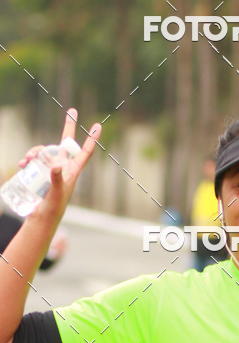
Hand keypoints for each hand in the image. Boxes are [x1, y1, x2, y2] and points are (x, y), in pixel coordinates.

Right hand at [18, 108, 101, 223]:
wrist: (42, 217)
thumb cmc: (54, 207)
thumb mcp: (56, 193)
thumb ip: (56, 179)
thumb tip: (55, 165)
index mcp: (73, 172)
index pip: (84, 153)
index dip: (91, 140)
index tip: (98, 126)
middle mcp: (63, 167)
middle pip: (65, 144)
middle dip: (68, 127)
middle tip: (72, 111)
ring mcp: (51, 168)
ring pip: (45, 151)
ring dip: (35, 151)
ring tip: (26, 161)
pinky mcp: (40, 173)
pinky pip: (34, 160)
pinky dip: (28, 159)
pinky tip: (22, 165)